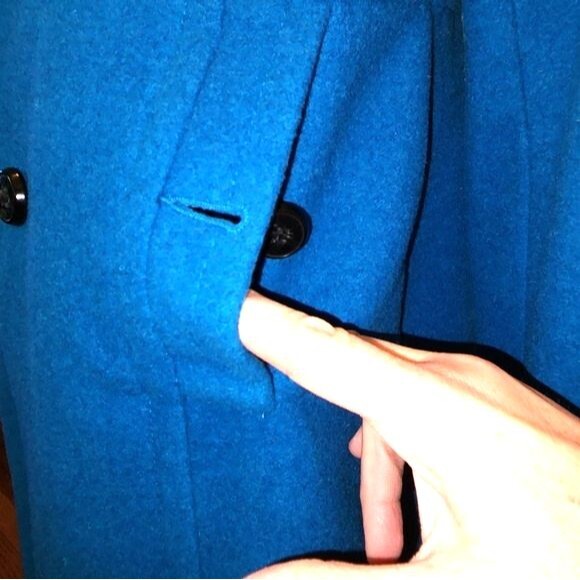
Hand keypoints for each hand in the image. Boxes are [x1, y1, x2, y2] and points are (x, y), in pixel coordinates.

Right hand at [238, 290, 579, 578]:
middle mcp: (451, 379)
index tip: (223, 294)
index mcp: (435, 408)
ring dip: (369, 459)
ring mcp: (475, 384)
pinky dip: (400, 457)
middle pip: (345, 363)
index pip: (323, 352)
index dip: (267, 324)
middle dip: (296, 369)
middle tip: (248, 368)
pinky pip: (419, 408)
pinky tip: (412, 520)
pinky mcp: (489, 398)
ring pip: (384, 396)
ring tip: (385, 541)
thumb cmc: (561, 562)